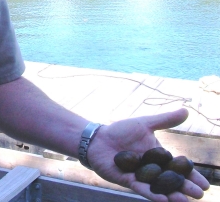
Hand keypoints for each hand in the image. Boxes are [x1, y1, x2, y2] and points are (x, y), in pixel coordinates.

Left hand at [87, 108, 209, 201]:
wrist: (98, 138)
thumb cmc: (121, 131)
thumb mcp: (145, 124)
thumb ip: (165, 120)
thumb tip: (186, 110)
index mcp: (158, 157)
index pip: (177, 168)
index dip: (191, 176)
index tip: (205, 184)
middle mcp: (151, 170)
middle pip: (171, 181)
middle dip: (185, 187)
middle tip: (199, 194)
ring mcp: (140, 177)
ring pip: (159, 188)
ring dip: (172, 195)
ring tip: (184, 200)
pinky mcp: (128, 181)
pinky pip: (142, 189)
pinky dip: (152, 194)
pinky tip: (162, 200)